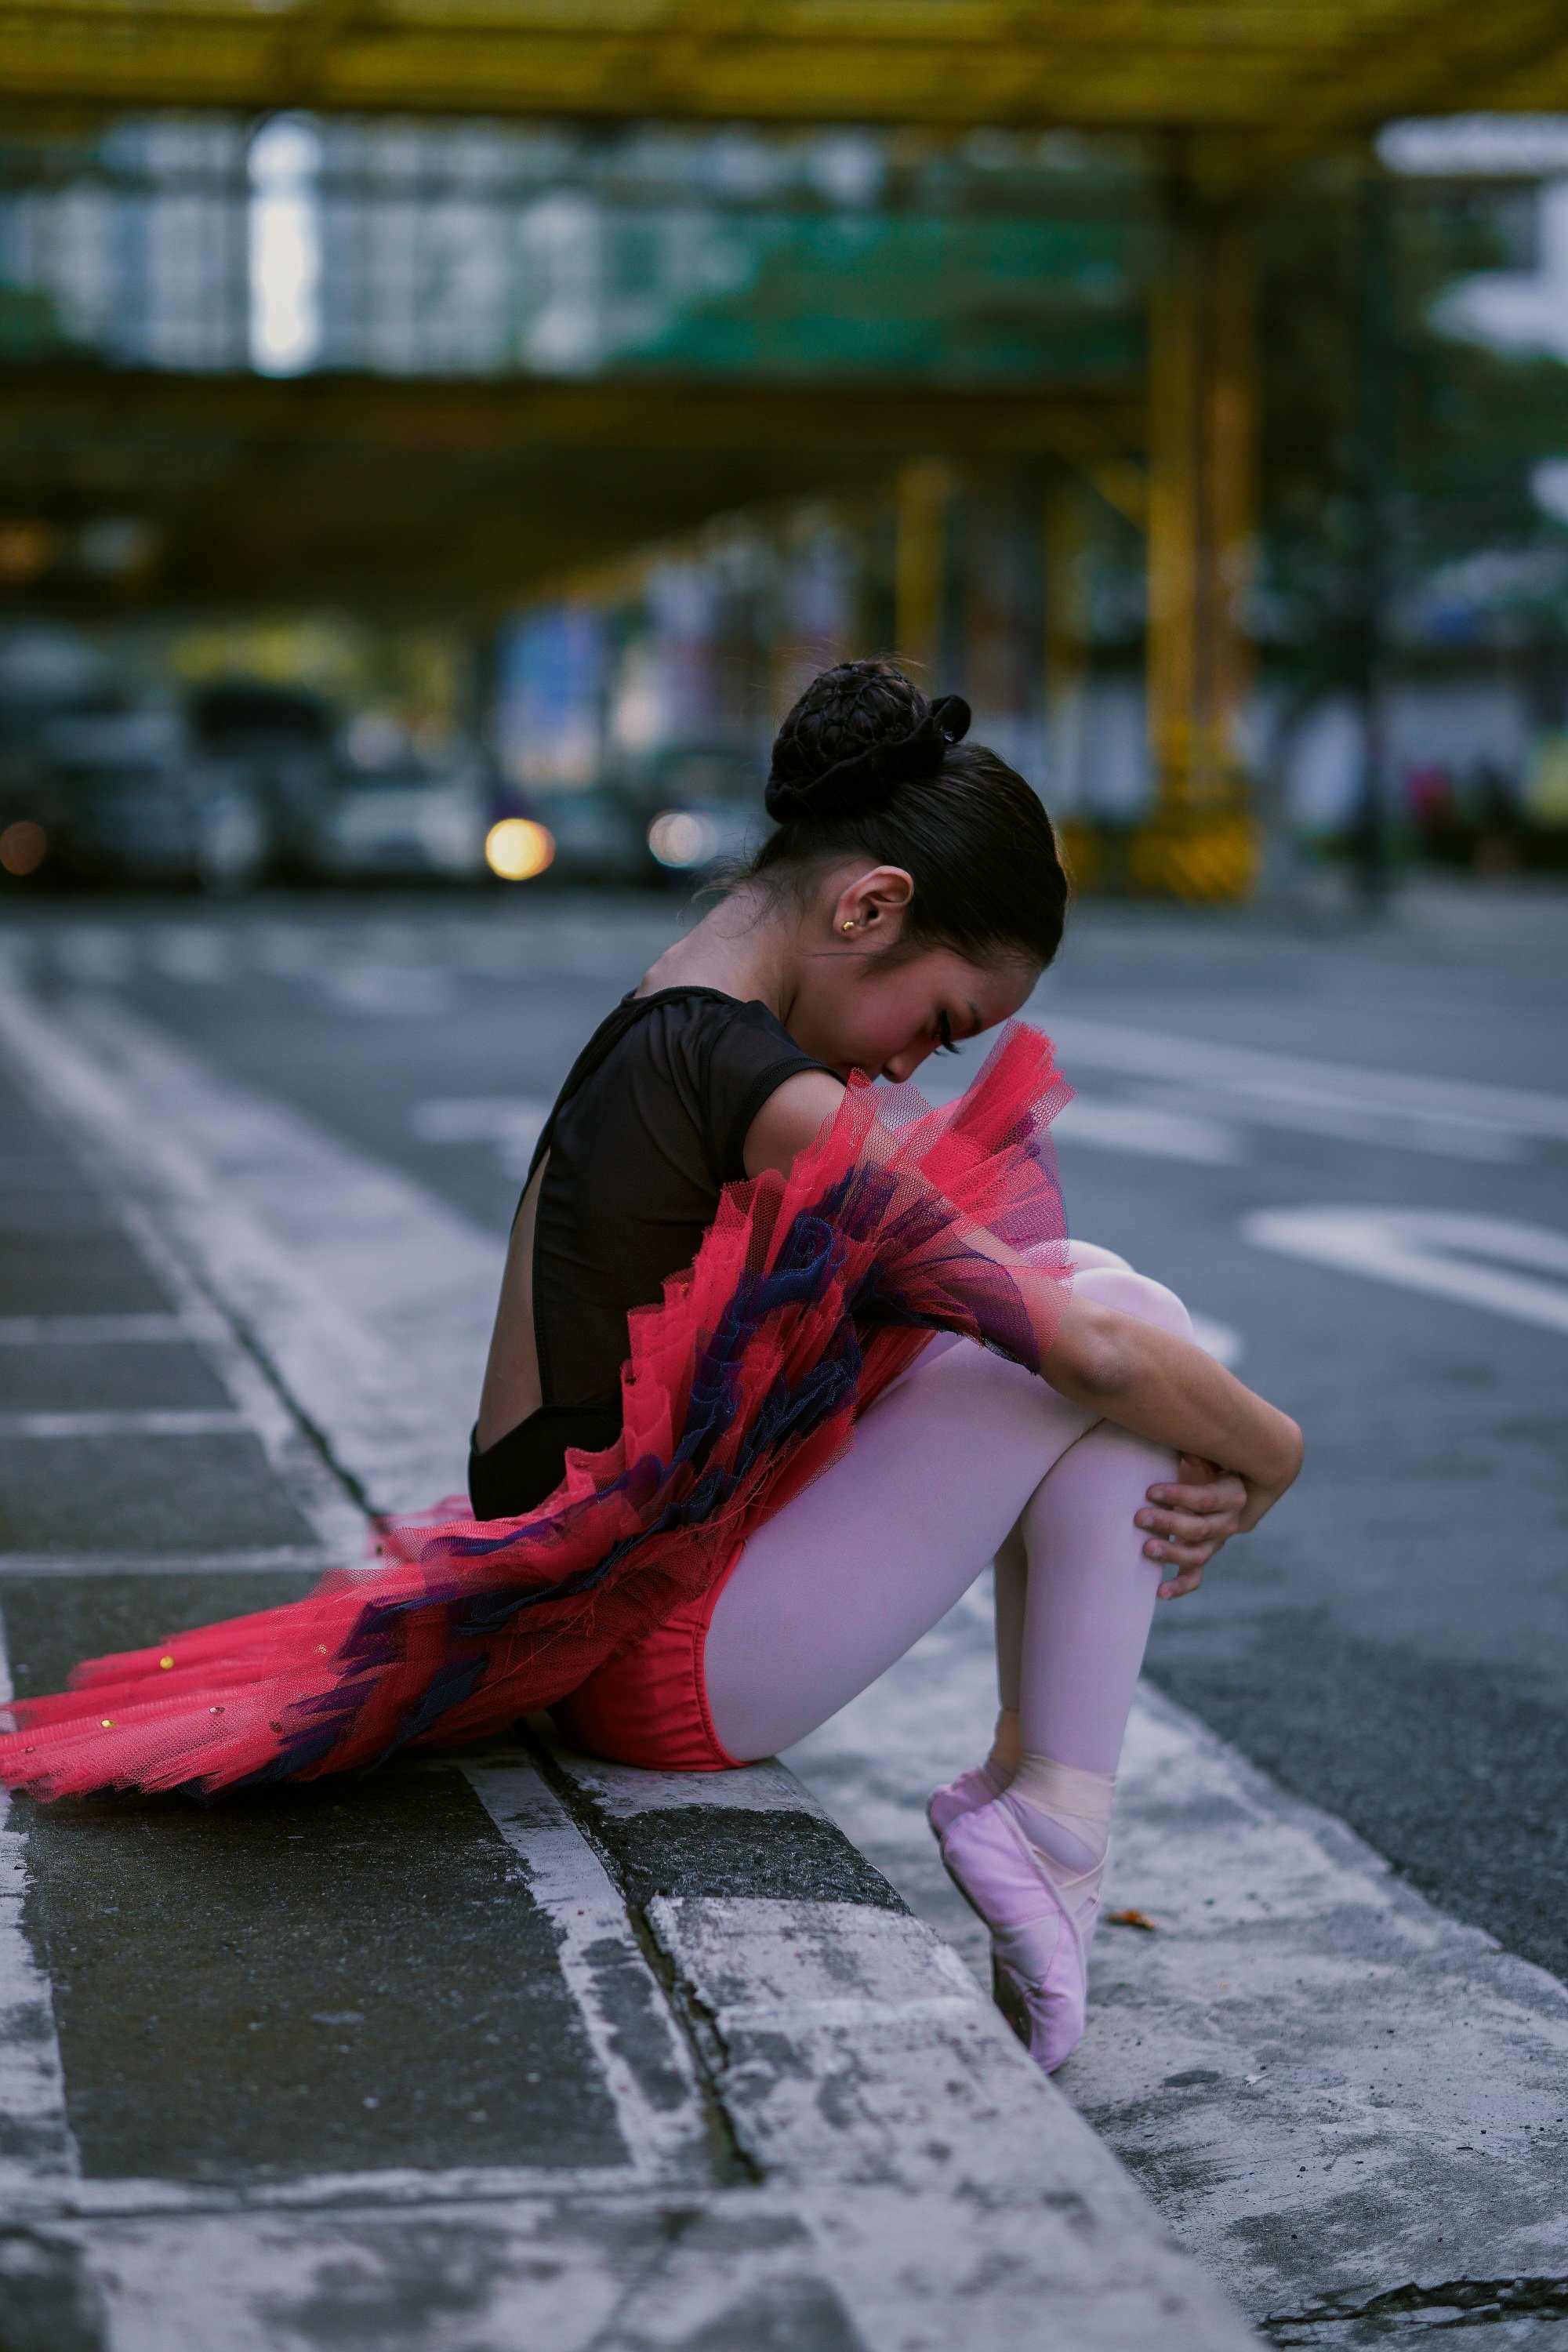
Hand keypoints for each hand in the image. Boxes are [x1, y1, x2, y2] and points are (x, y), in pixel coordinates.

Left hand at [1136, 1455, 1247, 1599]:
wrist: (1215, 1481)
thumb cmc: (1201, 1461)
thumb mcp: (1206, 1452)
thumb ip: (1200, 1451)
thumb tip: (1188, 1452)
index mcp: (1232, 1494)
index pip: (1207, 1499)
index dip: (1179, 1495)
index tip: (1150, 1491)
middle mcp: (1228, 1521)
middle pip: (1200, 1528)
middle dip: (1169, 1523)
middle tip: (1139, 1517)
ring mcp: (1215, 1542)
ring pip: (1197, 1555)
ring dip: (1172, 1553)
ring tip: (1146, 1549)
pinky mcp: (1202, 1556)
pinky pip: (1194, 1577)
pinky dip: (1179, 1586)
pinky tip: (1159, 1592)